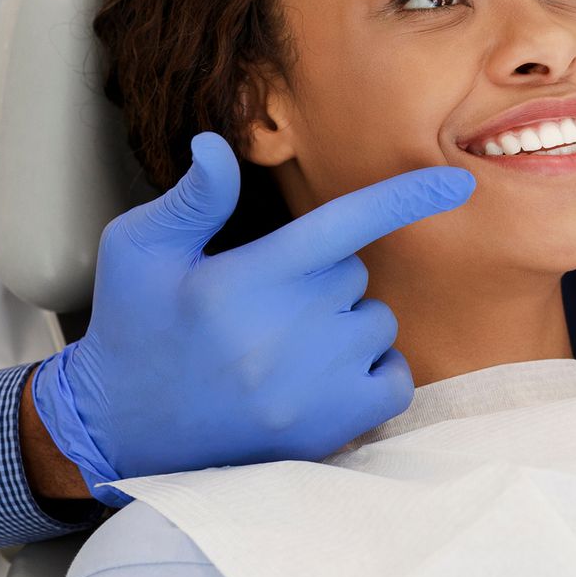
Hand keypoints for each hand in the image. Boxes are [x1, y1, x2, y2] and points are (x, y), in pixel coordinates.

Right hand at [27, 132, 473, 505]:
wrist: (118, 431)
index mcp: (242, 281)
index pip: (342, 224)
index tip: (457, 182)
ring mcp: (311, 389)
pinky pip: (393, 377)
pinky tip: (322, 372)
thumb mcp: (138, 249)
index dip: (404, 198)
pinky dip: (373, 368)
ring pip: (376, 322)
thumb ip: (192, 199)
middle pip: (355, 272)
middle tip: (264, 302)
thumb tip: (218, 144)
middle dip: (323, 274)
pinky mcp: (328, 430)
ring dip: (346, 322)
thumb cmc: (133, 327)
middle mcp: (283, 336)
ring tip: (282, 343)